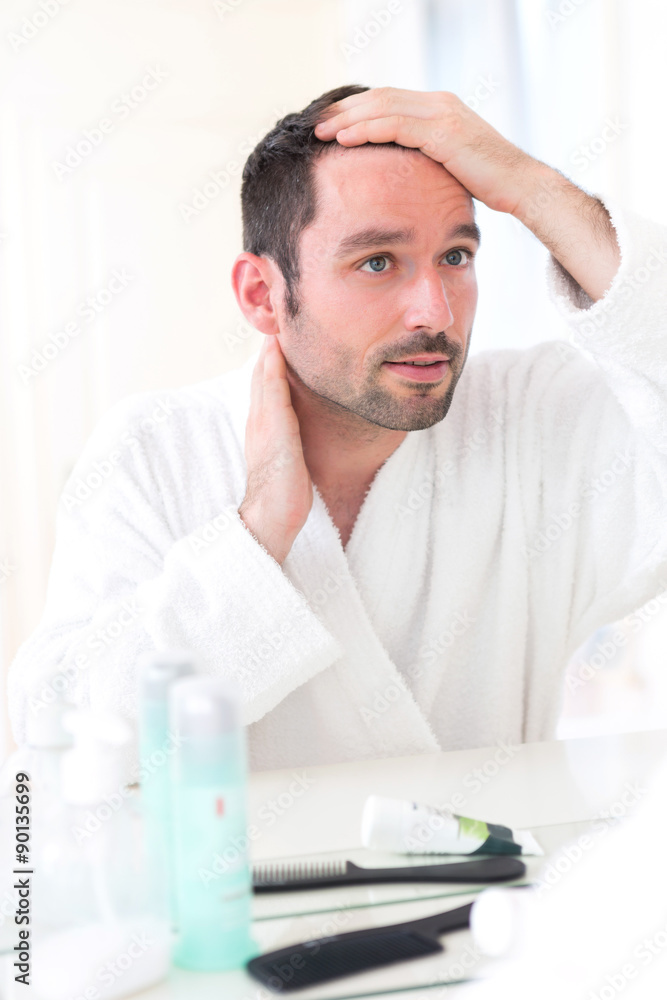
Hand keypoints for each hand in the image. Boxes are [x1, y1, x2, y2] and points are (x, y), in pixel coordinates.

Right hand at [239, 337, 312, 564]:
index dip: (271, 356)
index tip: (281, 332)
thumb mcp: (290, 458)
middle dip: (268, 342)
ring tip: (274, 315)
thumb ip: (294, 440)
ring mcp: (262, 421)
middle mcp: (259, 418)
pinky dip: (272, 364)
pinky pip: (271, 388)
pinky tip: (276, 344)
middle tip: (275, 311)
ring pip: (263, 372)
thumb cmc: (286, 494)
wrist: (272, 517)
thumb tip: (305, 433)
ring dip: (268, 344)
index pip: (266, 382)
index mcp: (263, 425)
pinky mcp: (272, 427)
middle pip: (261, 370)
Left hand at [313, 87, 535, 216]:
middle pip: (379, 97)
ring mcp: (442, 114)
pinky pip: (396, 126)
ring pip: (383, 107)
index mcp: (438, 108)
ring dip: (348, 118)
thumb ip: (425, 158)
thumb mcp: (449, 165)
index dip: (356, 109)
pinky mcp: (443, 132)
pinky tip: (345, 139)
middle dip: (344, 109)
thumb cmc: (488, 184)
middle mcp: (439, 103)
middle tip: (315, 122)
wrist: (521, 186)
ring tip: (321, 131)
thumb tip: (400, 173)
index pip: (387, 100)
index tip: (330, 123)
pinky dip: (367, 130)